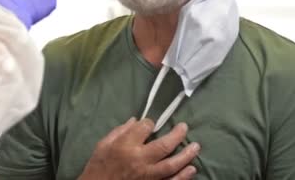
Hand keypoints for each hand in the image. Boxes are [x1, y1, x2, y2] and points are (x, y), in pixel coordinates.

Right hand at [79, 118, 199, 179]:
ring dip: (186, 156)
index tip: (152, 123)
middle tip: (184, 128)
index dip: (150, 123)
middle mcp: (139, 160)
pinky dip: (182, 177)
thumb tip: (136, 121)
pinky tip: (191, 169)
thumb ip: (119, 131)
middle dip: (177, 135)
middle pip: (163, 146)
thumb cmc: (98, 166)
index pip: (144, 128)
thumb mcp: (102, 145)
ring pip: (171, 165)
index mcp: (125, 146)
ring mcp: (147, 176)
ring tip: (196, 147)